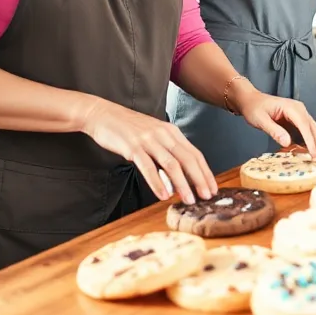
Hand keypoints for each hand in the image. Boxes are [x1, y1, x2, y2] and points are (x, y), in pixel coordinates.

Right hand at [79, 98, 215, 204]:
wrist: (103, 114)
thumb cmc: (128, 128)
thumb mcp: (154, 135)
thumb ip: (166, 152)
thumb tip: (178, 177)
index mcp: (172, 132)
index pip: (195, 154)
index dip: (205, 172)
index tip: (212, 188)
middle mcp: (164, 134)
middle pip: (188, 159)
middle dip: (200, 179)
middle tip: (207, 197)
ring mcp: (148, 140)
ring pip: (171, 164)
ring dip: (182, 184)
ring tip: (188, 199)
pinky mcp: (132, 146)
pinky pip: (148, 167)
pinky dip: (157, 182)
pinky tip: (163, 195)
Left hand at [236, 90, 315, 158]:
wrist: (251, 100)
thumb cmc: (254, 108)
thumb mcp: (260, 120)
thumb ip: (274, 130)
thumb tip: (287, 142)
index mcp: (291, 107)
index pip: (305, 126)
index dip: (311, 142)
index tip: (314, 155)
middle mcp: (299, 109)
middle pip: (313, 128)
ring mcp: (300, 114)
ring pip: (314, 129)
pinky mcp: (298, 120)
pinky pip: (308, 131)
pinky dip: (314, 141)